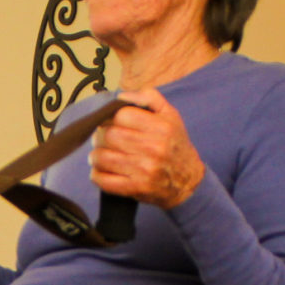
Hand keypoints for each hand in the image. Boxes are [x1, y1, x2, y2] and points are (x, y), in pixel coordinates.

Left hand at [90, 89, 205, 206]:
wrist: (189, 182)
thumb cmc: (175, 146)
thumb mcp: (171, 116)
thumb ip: (150, 98)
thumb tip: (122, 96)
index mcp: (161, 127)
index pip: (121, 115)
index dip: (110, 117)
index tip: (110, 122)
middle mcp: (153, 148)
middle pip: (109, 135)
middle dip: (100, 136)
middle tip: (103, 138)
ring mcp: (144, 170)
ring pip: (102, 157)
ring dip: (96, 155)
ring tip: (100, 154)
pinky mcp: (136, 188)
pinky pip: (103, 180)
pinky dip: (96, 174)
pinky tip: (102, 170)